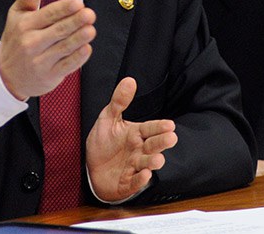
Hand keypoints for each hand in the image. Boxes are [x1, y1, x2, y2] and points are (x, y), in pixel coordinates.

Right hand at [0, 0, 95, 98]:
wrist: (5, 76)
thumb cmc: (15, 42)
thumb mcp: (16, 16)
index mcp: (25, 26)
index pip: (48, 14)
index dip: (64, 8)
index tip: (77, 3)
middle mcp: (32, 43)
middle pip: (58, 30)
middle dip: (76, 22)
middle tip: (89, 14)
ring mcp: (40, 61)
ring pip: (64, 47)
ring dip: (79, 38)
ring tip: (90, 30)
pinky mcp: (49, 75)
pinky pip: (66, 66)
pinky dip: (77, 58)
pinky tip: (86, 49)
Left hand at [86, 77, 177, 201]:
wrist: (91, 168)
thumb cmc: (104, 142)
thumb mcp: (108, 118)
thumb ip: (119, 101)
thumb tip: (130, 80)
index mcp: (136, 133)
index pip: (150, 128)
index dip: (159, 127)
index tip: (169, 124)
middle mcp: (139, 150)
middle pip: (153, 145)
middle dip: (162, 142)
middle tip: (171, 138)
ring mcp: (134, 166)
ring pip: (147, 164)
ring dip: (153, 162)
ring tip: (157, 159)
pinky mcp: (127, 182)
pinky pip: (135, 182)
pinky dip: (140, 179)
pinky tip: (145, 175)